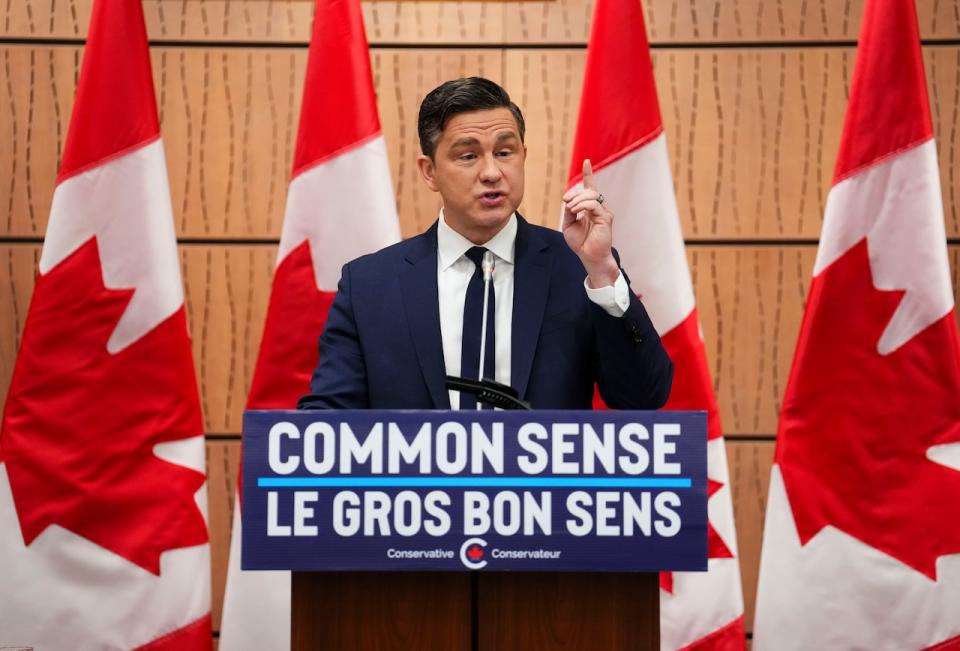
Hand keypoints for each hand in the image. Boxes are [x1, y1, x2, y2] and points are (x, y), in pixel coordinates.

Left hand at [562, 159, 618, 286]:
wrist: (589, 257)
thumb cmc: (580, 242)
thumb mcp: (569, 224)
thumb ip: (569, 211)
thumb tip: (570, 201)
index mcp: (590, 207)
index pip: (590, 187)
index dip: (588, 174)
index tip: (587, 161)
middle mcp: (599, 207)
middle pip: (588, 190)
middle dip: (575, 193)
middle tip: (566, 201)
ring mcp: (604, 212)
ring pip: (591, 195)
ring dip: (577, 199)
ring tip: (570, 208)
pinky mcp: (606, 218)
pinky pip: (594, 205)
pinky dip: (583, 206)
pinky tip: (576, 212)